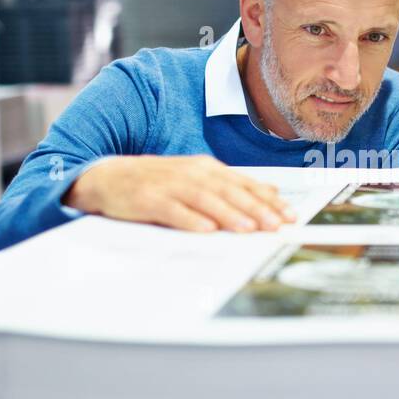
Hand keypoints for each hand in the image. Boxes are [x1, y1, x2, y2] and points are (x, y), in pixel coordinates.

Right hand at [63, 155, 294, 232]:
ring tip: (248, 229)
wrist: (108, 177)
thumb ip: (232, 185)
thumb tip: (270, 191)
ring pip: (205, 200)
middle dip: (255, 209)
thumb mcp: (197, 178)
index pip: (244, 184)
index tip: (289, 215)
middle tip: (277, 225)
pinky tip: (206, 230)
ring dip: (229, 214)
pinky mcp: (149, 200)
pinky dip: (190, 220)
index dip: (268, 200)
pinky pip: (173, 211)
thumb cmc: (157, 182)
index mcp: (206, 168)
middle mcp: (191, 173)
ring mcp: (169, 185)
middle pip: (229, 192)